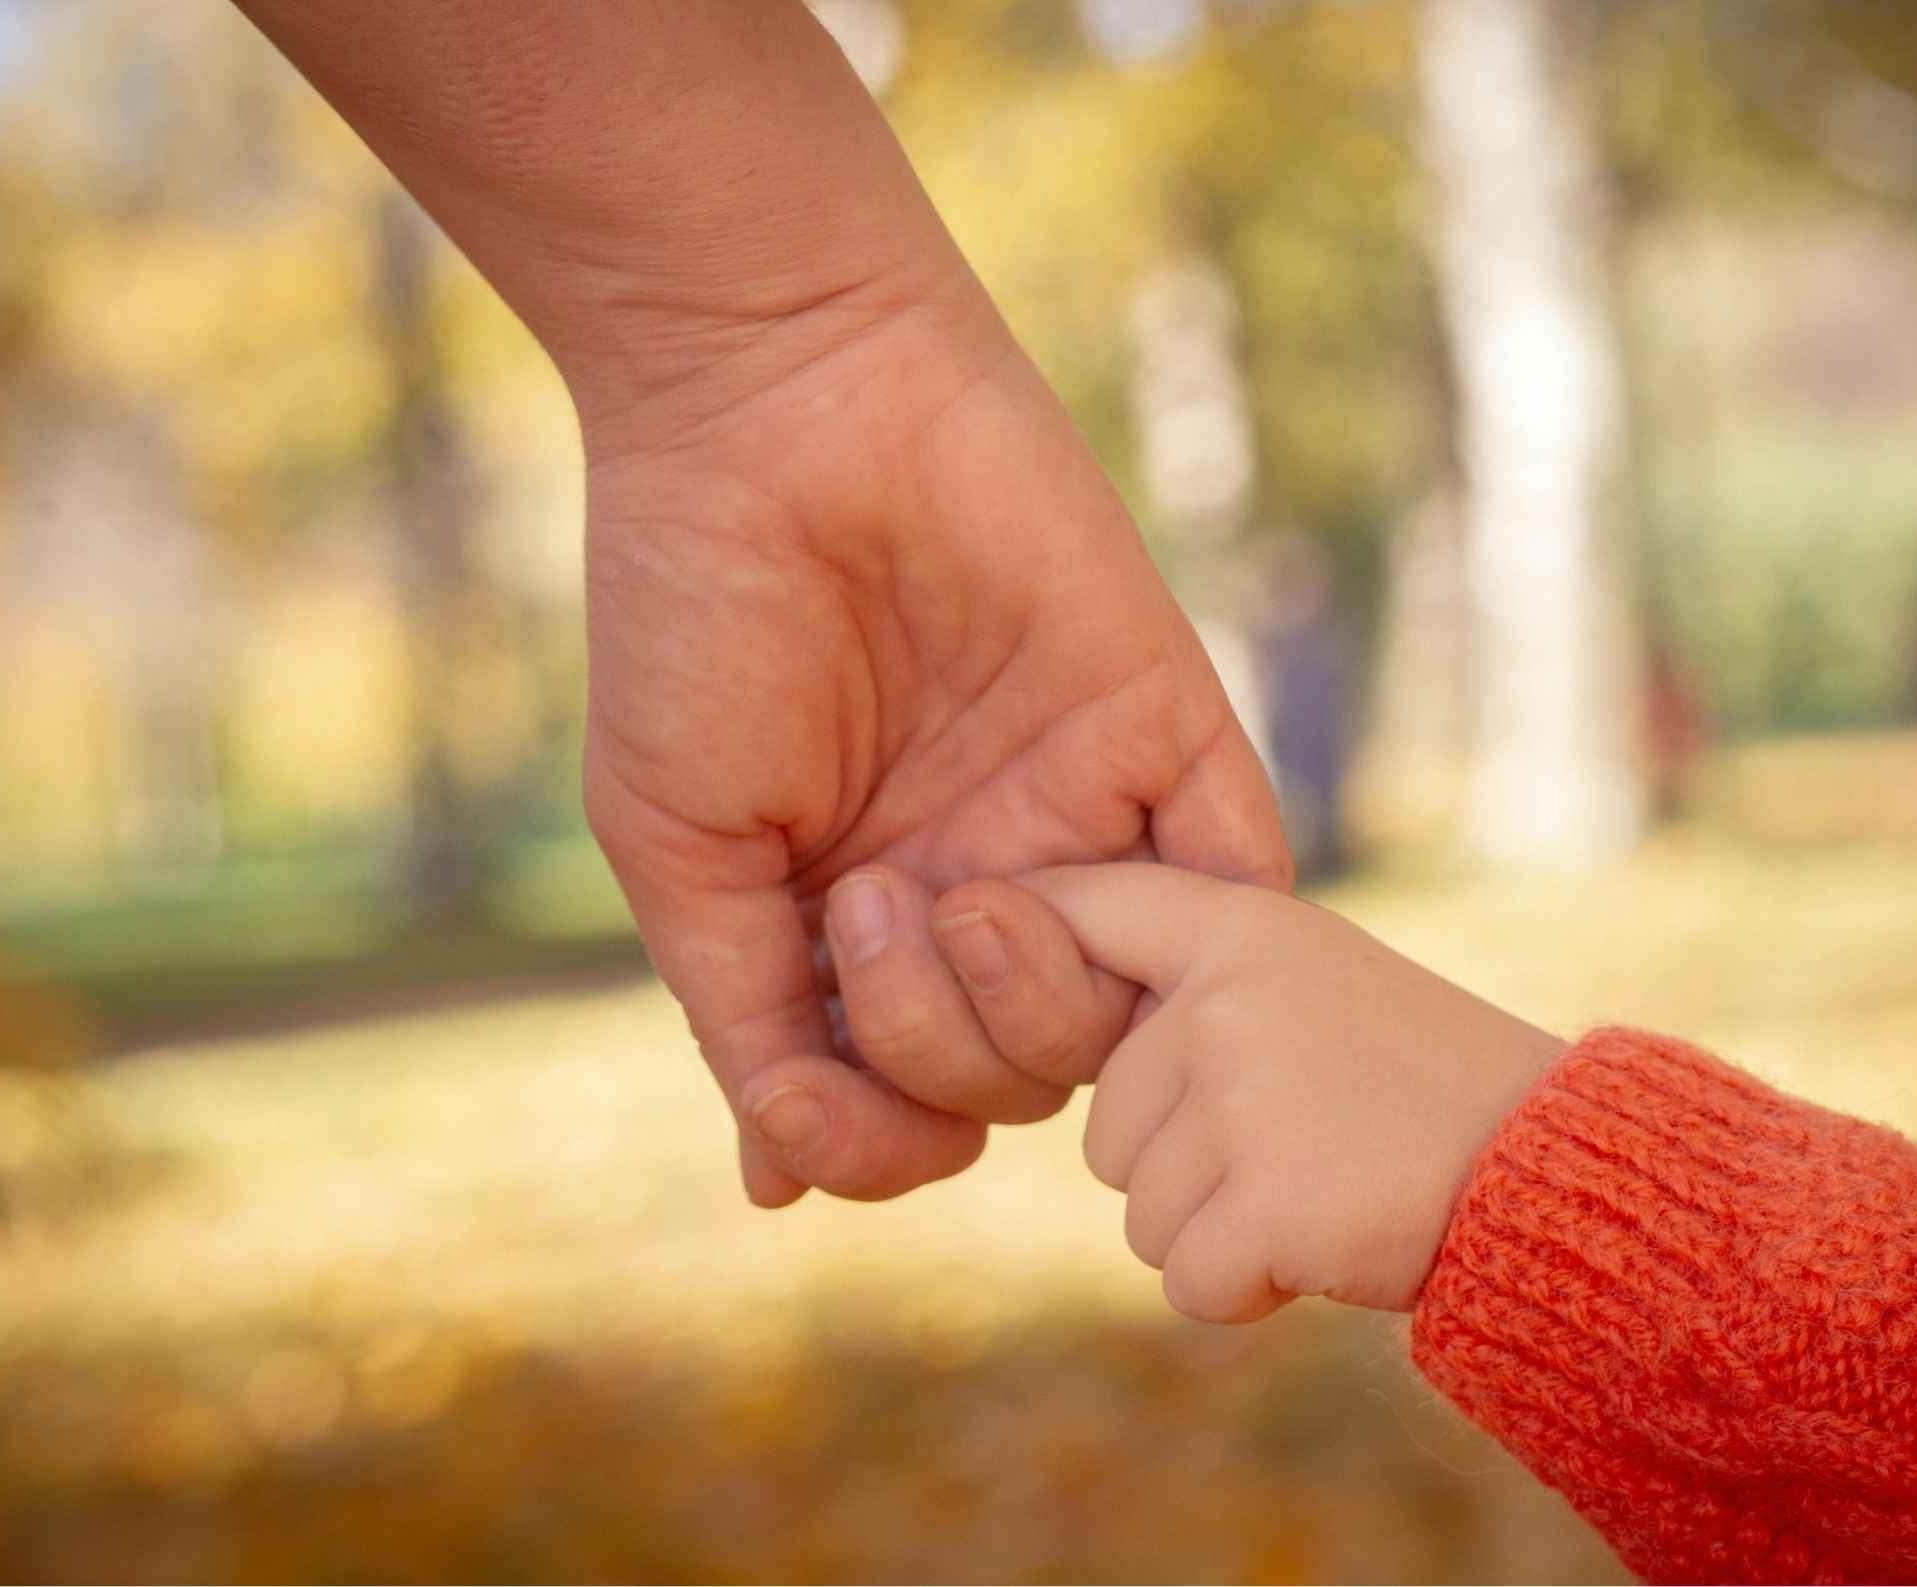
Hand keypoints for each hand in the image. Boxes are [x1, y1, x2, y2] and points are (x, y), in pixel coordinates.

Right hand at [579, 291, 1289, 1208]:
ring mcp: (1077, 814)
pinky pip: (1236, 882)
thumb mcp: (680, 847)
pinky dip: (1197, 935)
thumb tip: (783, 1181)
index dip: (874, 1136)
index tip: (808, 1098)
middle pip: (1018, 1077)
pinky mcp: (1165, 731)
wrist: (779, 407)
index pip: (910, 1103)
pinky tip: (1081, 904)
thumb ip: (745, 1017)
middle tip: (864, 903)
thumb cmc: (697, 619)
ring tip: (949, 893)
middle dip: (939, 1048)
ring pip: (1122, 1015)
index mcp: (862, 919)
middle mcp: (977, 881)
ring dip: (1033, 1003)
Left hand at [892, 864, 1564, 1320]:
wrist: (1556, 1168)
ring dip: (1220, 1232)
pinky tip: (1326, 1247)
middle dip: (1187, 1166)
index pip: (1088, 906)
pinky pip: (1186, 1280)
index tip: (962, 929)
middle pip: (1109, 1127)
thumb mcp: (1318, 985)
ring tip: (1327, 1186)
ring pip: (1144, 1213)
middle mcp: (1222, 1000)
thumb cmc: (1430, 1086)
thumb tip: (1045, 1023)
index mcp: (1240, 927)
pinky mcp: (1263, 1201)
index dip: (1021, 933)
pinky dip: (1247, 1291)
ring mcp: (1241, 1097)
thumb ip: (1201, 993)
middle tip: (1304, 1146)